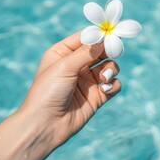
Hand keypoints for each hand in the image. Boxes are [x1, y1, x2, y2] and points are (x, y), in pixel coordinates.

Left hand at [19, 31, 121, 146]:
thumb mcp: (64, 66)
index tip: (112, 34)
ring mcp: (87, 81)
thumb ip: (86, 52)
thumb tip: (104, 39)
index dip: (99, 35)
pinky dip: (113, 84)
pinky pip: (113, 84)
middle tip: (115, 52)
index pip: (85, 38)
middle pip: (100, 51)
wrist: (45, 126)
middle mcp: (76, 65)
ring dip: (110, 70)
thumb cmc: (47, 92)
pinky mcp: (97, 96)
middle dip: (108, 52)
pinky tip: (105, 89)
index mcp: (63, 53)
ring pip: (109, 67)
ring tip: (103, 78)